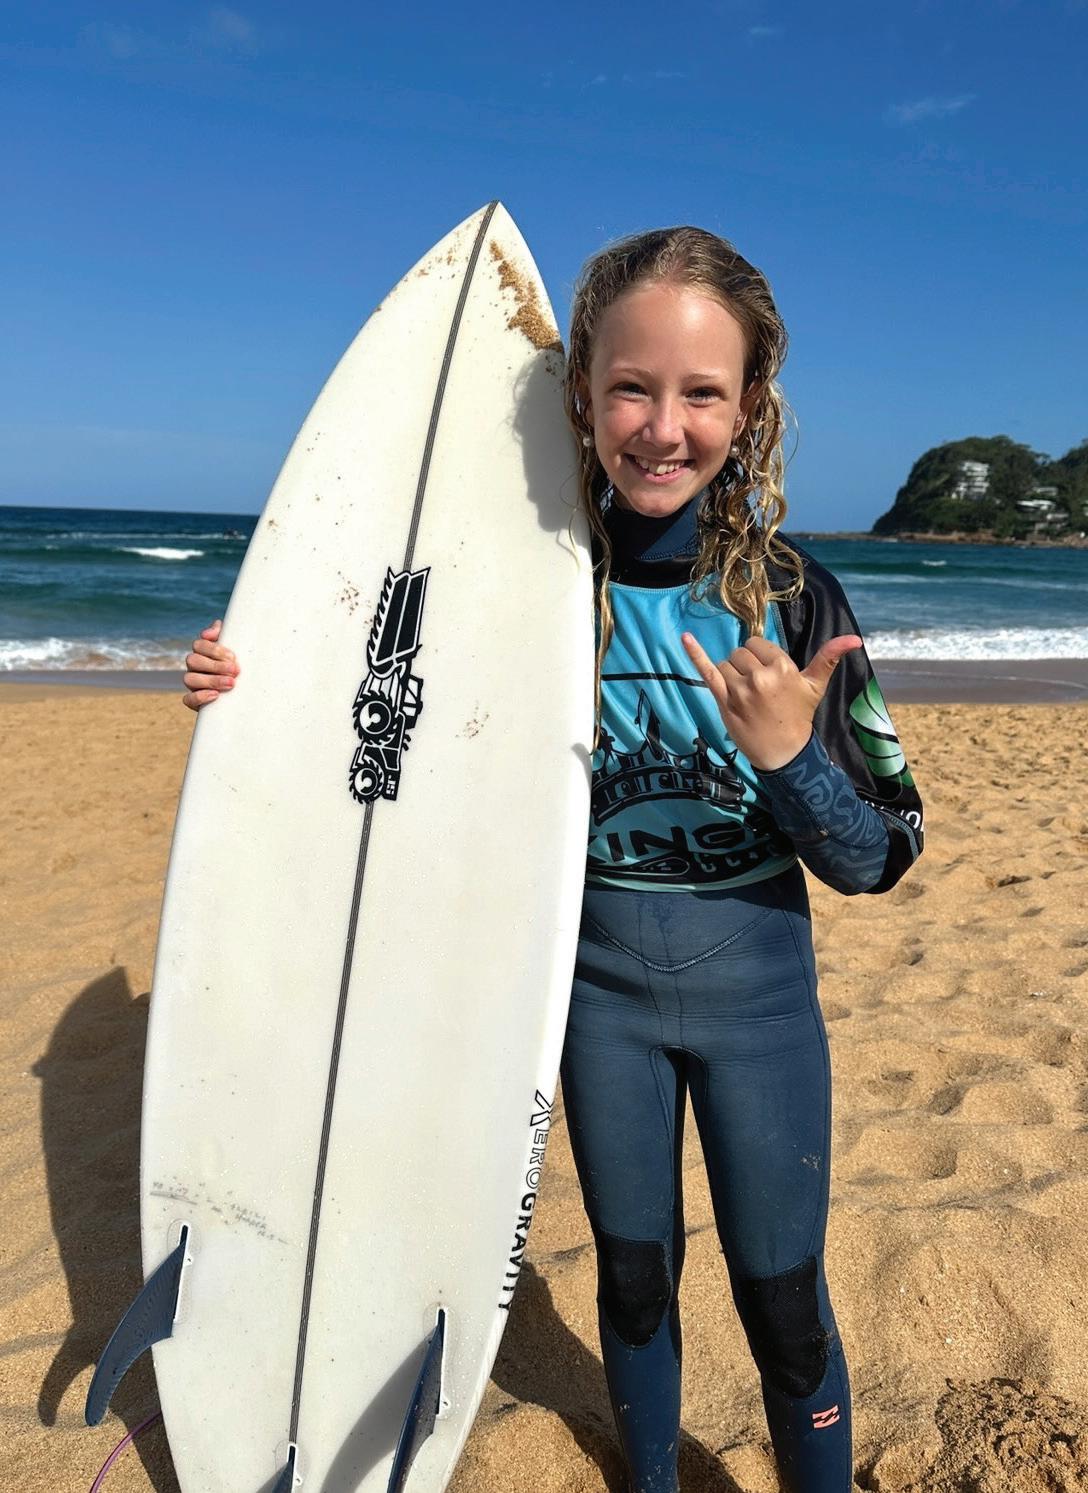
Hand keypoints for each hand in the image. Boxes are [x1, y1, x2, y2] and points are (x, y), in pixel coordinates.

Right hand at [182, 620, 239, 710]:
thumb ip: (226, 633)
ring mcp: (193, 684)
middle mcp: (195, 667)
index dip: (214, 650)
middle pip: (193, 661)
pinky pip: (188, 699)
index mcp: (203, 652)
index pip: (199, 645)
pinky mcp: (195, 701)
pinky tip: (216, 695)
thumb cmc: (240, 665)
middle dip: (215, 665)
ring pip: (189, 679)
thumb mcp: (237, 647)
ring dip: (211, 680)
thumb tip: (214, 628)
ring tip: (231, 683)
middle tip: (235, 671)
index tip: (233, 657)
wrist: (246, 692)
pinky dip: (200, 696)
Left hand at [680, 631, 861, 770]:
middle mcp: (759, 676)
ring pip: (725, 663)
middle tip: (758, 689)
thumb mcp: (816, 686)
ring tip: (745, 694)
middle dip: (746, 665)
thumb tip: (855, 638)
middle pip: (740, 652)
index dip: (761, 658)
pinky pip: (706, 671)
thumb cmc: (799, 716)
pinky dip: (694, 654)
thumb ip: (829, 658)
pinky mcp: (722, 700)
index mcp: (782, 667)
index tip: (769, 676)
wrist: (784, 752)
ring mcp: (739, 689)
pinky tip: (685, 638)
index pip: (758, 644)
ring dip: (731, 674)